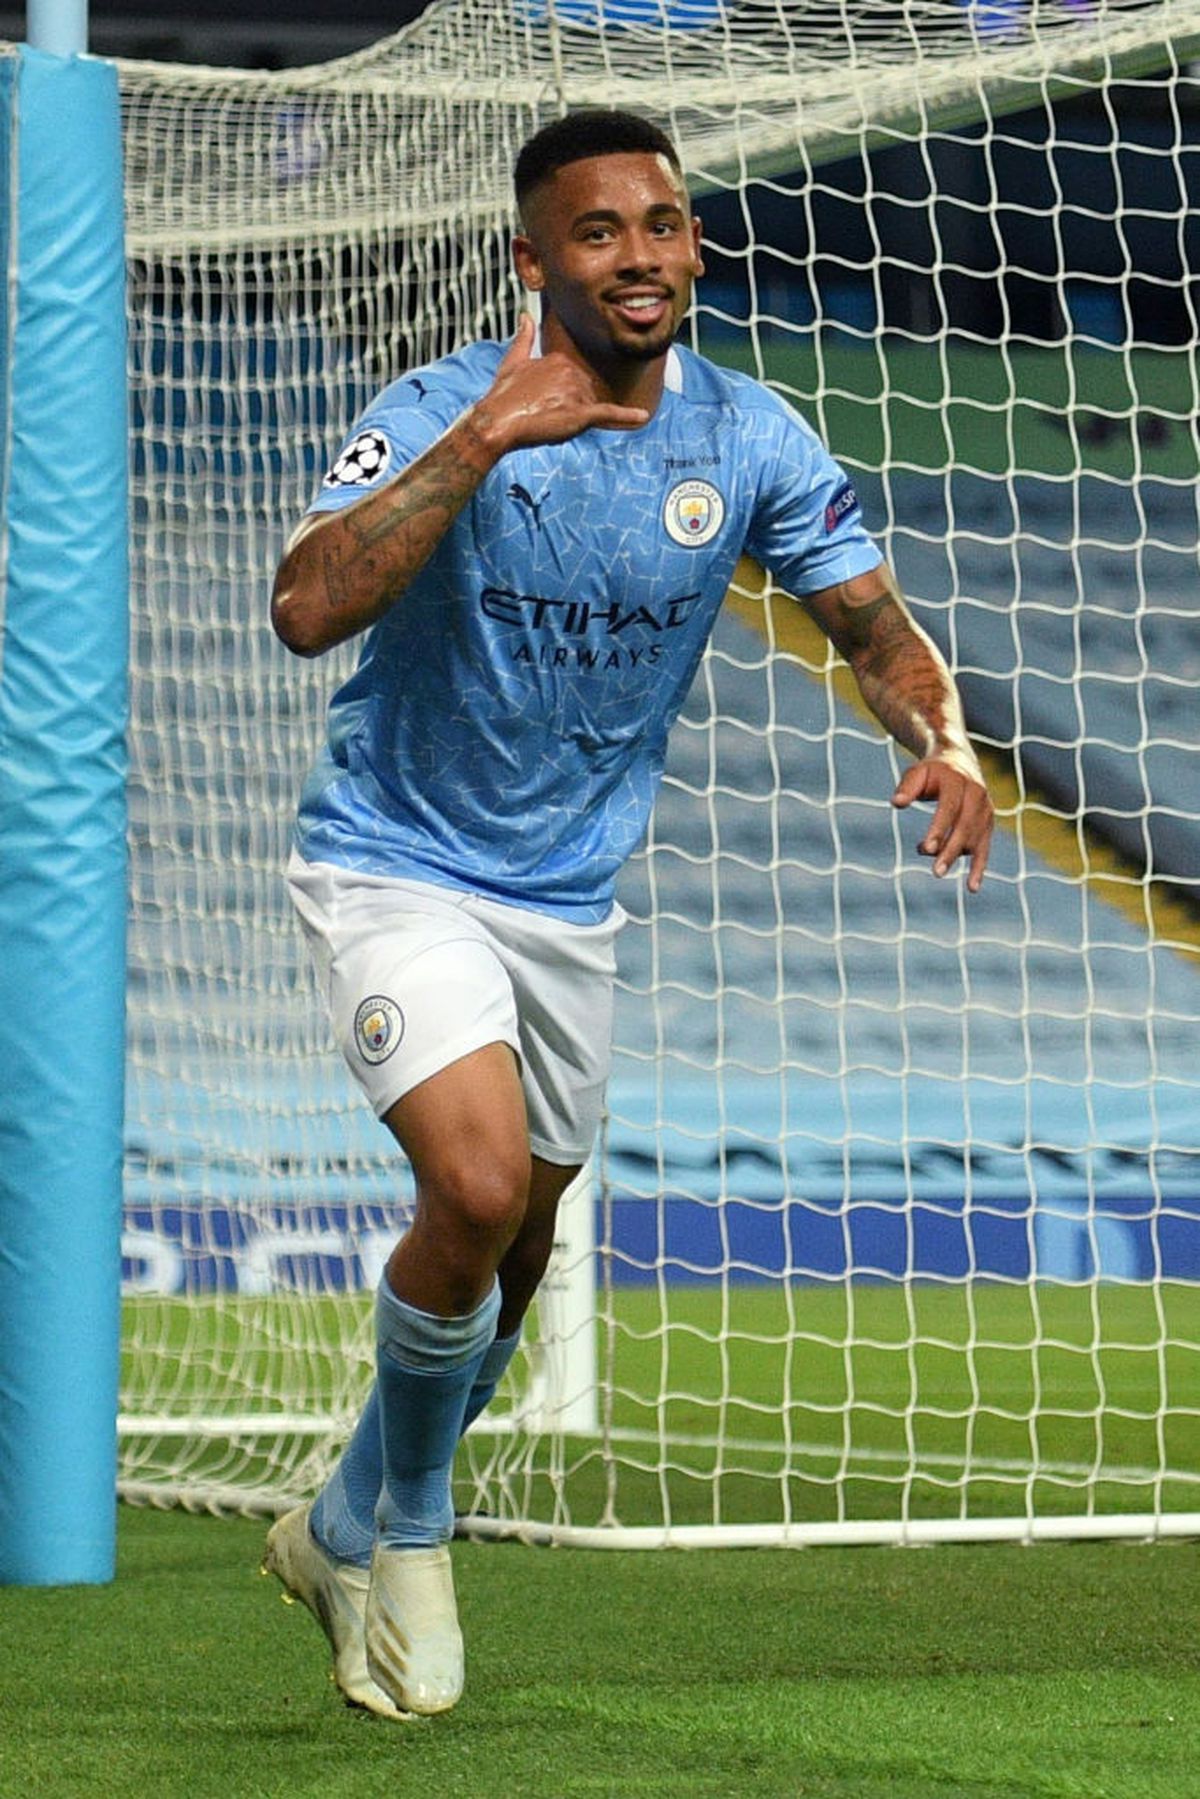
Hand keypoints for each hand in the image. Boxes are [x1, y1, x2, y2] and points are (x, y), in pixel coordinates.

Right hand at [469, 312, 650, 454]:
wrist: (497, 420)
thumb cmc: (503, 395)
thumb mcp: (512, 361)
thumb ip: (523, 338)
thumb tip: (525, 316)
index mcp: (558, 358)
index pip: (574, 379)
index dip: (562, 396)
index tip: (543, 404)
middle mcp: (570, 371)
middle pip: (585, 393)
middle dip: (570, 406)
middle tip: (544, 415)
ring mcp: (577, 392)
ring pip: (590, 406)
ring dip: (576, 417)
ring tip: (550, 421)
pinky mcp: (581, 413)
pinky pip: (609, 413)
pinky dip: (627, 416)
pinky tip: (642, 416)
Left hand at [892, 755, 993, 892]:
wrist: (959, 761)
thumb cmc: (931, 771)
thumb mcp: (917, 772)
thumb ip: (907, 787)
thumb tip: (896, 803)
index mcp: (958, 781)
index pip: (950, 808)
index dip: (940, 828)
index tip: (927, 848)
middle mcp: (977, 794)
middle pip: (965, 827)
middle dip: (951, 851)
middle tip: (936, 873)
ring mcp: (985, 810)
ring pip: (975, 839)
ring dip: (957, 858)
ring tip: (937, 871)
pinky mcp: (987, 823)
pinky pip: (984, 847)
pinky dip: (979, 867)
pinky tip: (971, 887)